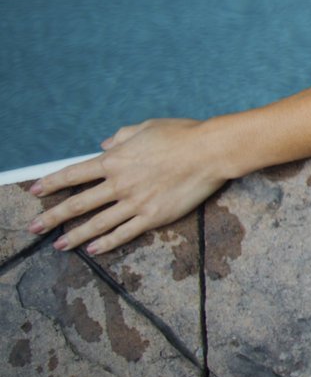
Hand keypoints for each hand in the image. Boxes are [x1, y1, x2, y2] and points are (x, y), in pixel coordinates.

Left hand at [27, 118, 231, 255]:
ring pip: (96, 223)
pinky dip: (107, 242)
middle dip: (52, 216)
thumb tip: (104, 142)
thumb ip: (121, 135)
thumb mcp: (147, 127)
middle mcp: (119, 183)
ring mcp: (135, 202)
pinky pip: (124, 233)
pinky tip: (93, 249)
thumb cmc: (182, 134)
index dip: (51, 182)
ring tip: (58, 246)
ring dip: (74, 235)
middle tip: (33, 227)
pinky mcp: (153, 216)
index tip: (34, 191)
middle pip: (78, 203)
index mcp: (115, 159)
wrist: (211, 151)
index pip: (74, 174)